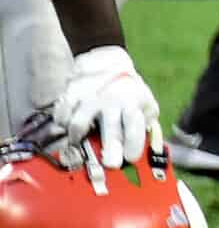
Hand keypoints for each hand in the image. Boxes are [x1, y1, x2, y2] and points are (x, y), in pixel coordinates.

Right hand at [50, 44, 159, 170]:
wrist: (107, 63)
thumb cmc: (129, 91)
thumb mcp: (145, 103)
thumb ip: (147, 124)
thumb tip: (150, 148)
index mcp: (132, 103)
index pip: (135, 125)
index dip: (134, 143)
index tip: (131, 158)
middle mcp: (111, 101)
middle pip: (110, 128)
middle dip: (111, 148)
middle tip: (110, 164)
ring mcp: (88, 98)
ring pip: (77, 124)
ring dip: (78, 138)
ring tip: (81, 139)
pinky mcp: (70, 95)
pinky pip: (61, 118)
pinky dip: (62, 125)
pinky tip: (69, 124)